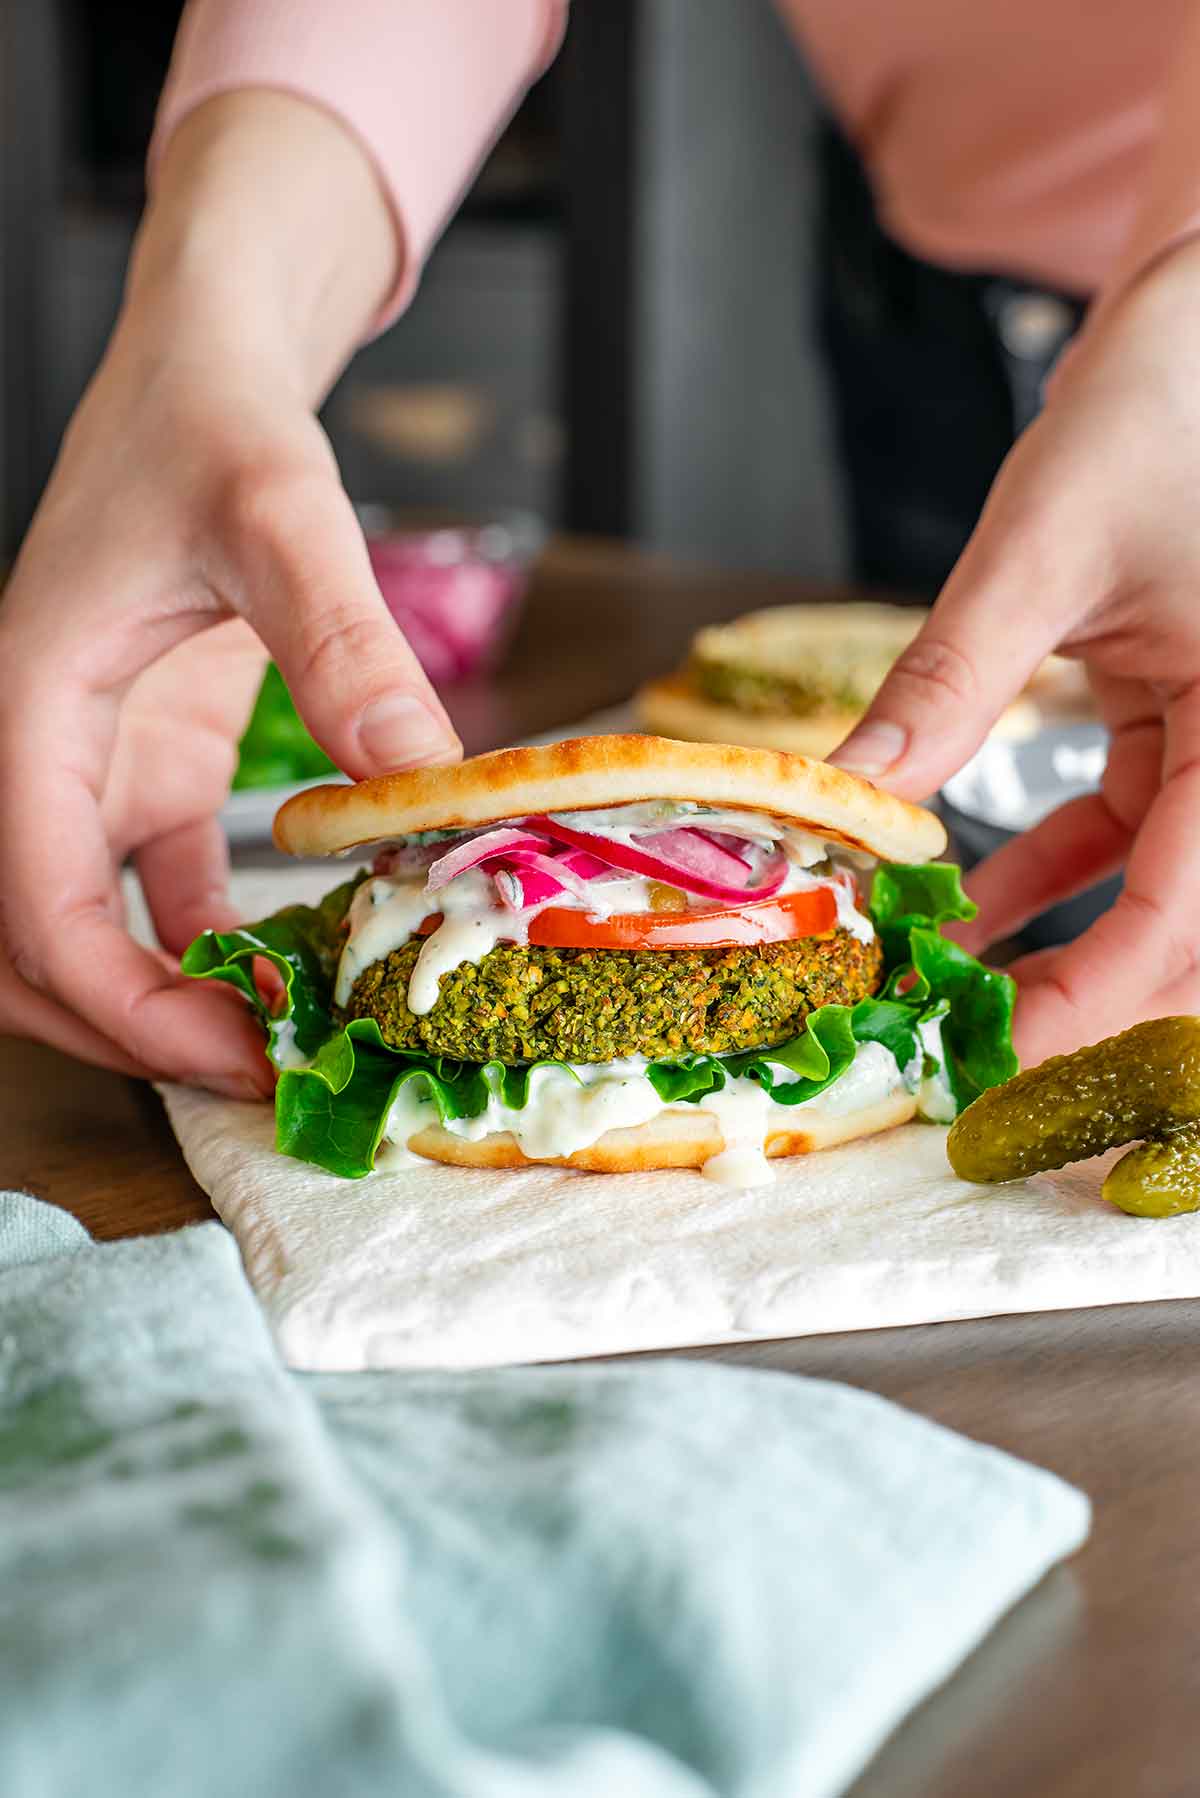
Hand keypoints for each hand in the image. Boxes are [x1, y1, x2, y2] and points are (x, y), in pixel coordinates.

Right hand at [0, 94, 459, 1094]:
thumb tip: (422, 773)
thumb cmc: (212, 419)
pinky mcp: (143, 765)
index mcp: (24, 701)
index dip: (117, 998)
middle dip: (127, 1029)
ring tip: (281, 1046)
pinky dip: (204, 946)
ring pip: (83, 931)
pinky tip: (292, 970)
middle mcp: (34, 748)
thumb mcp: (280, 514)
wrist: (205, 363)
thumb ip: (343, 638)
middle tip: (262, 1077)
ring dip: (160, 1002)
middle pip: (30, 945)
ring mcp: (85, 765)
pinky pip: (152, 889)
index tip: (229, 1051)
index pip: (31, 896)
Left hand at [830, 239, 1199, 1065]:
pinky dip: (1053, 865)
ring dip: (1063, 939)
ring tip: (952, 981)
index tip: (1002, 1056)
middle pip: (1192, 920)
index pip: (1194, 904)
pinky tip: (969, 898)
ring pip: (1163, 883)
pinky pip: (1134, 822)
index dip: (1100, 998)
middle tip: (971, 1040)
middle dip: (1088, 991)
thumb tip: (843, 801)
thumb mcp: (1042, 550)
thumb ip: (946, 687)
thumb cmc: (1167, 395)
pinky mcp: (1191, 714)